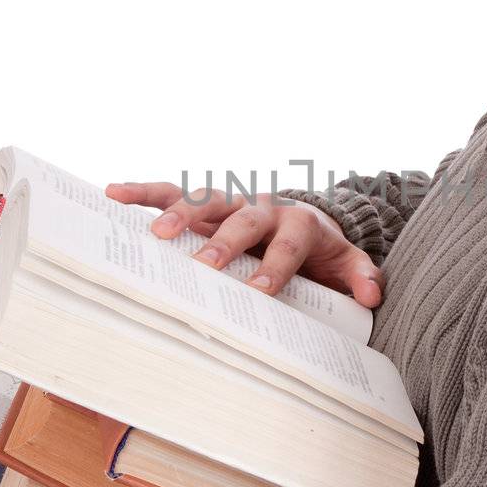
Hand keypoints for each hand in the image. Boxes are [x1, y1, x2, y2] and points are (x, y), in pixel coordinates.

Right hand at [105, 181, 385, 307]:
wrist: (310, 219)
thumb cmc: (321, 251)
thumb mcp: (348, 263)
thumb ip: (362, 277)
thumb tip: (373, 296)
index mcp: (299, 224)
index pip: (288, 245)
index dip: (276, 266)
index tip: (262, 291)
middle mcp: (263, 207)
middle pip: (243, 220)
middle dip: (224, 243)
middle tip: (204, 266)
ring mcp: (232, 201)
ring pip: (205, 200)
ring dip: (180, 213)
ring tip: (155, 233)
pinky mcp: (208, 202)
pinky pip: (173, 190)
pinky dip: (145, 191)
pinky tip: (113, 193)